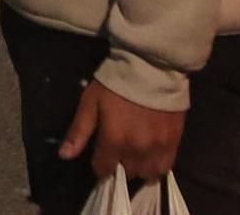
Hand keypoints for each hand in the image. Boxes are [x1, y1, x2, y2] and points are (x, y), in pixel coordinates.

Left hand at [59, 80, 185, 181]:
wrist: (151, 66)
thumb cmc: (116, 82)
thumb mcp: (90, 102)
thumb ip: (79, 131)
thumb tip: (64, 155)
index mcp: (114, 140)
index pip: (103, 169)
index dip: (99, 163)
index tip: (101, 154)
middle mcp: (137, 149)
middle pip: (127, 173)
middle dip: (119, 164)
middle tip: (118, 149)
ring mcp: (158, 147)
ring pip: (147, 174)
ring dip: (139, 167)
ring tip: (135, 153)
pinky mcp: (175, 142)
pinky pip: (166, 167)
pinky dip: (156, 164)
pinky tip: (151, 153)